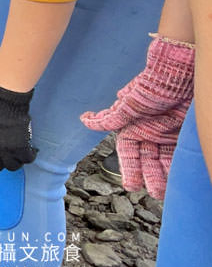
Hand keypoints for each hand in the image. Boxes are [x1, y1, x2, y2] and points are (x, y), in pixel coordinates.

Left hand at [0, 78, 35, 171]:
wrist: (4, 99)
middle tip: (9, 155)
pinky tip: (32, 150)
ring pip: (12, 166)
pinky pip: (27, 159)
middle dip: (2, 162)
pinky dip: (31, 155)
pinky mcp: (20, 147)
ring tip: (21, 153)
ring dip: (17, 161)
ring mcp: (4, 150)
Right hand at [81, 35, 194, 197]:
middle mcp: (149, 131)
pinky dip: (177, 163)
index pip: (129, 153)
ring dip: (165, 174)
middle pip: (148, 159)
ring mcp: (166, 132)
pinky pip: (178, 152)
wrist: (179, 72)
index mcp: (132, 126)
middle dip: (150, 176)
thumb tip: (85, 121)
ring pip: (164, 159)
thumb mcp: (129, 103)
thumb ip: (110, 117)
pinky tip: (179, 174)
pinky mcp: (182, 132)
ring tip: (167, 190)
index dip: (130, 169)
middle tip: (155, 193)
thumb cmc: (152, 85)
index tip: (131, 186)